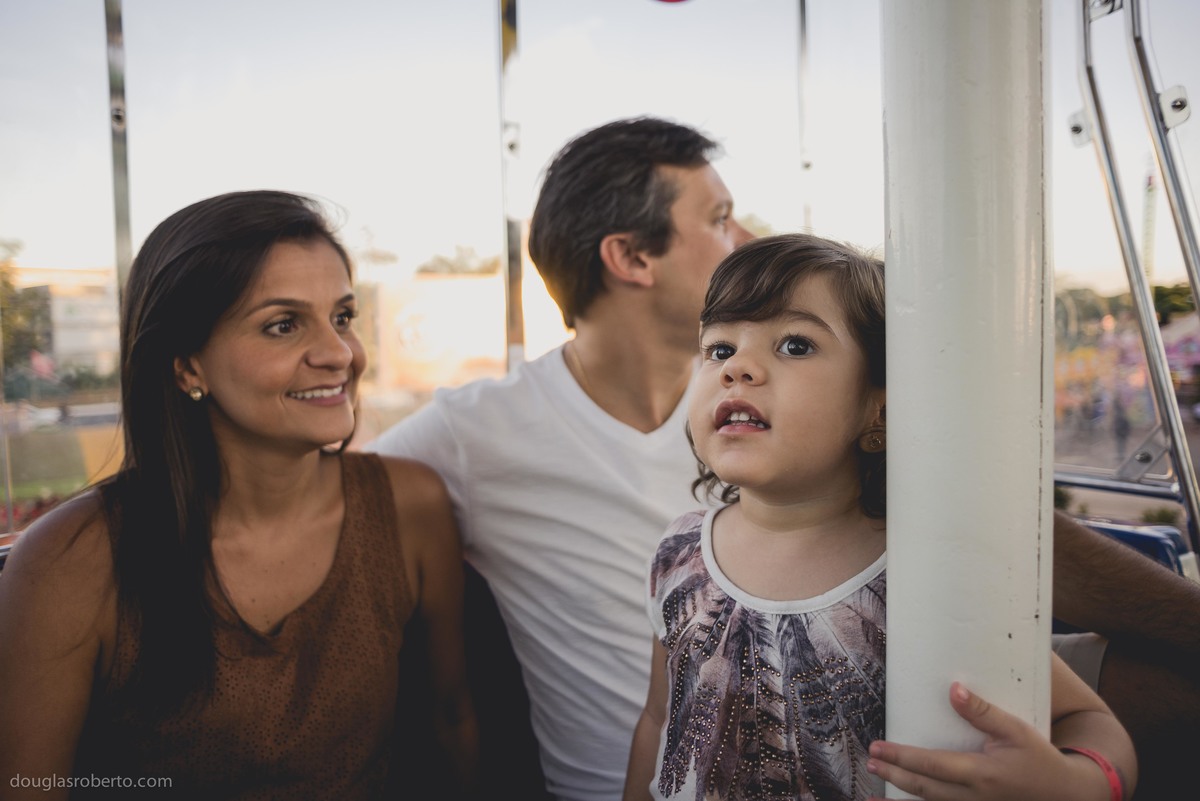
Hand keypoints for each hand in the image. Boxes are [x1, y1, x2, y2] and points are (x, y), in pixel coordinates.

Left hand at [864, 683, 1108, 800]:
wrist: (1066, 795)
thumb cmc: (1040, 759)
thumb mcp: (1016, 730)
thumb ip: (983, 711)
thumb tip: (953, 689)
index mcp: (981, 773)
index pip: (932, 765)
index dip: (902, 757)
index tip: (877, 748)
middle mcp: (974, 798)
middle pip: (924, 789)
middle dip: (894, 775)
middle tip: (871, 762)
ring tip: (871, 797)